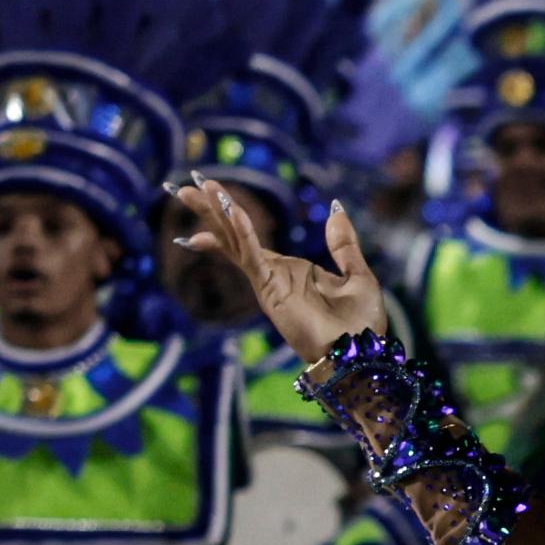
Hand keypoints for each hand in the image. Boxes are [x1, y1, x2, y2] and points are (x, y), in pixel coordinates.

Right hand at [169, 180, 391, 367]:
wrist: (358, 355)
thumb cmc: (360, 326)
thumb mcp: (357, 275)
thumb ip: (343, 244)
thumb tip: (335, 210)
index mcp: (291, 272)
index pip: (250, 240)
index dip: (229, 219)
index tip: (212, 196)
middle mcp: (274, 276)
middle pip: (234, 236)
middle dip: (210, 211)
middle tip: (183, 188)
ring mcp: (269, 284)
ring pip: (236, 242)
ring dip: (218, 215)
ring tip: (194, 190)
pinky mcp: (272, 291)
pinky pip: (253, 257)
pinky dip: (243, 233)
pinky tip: (233, 212)